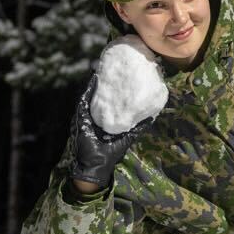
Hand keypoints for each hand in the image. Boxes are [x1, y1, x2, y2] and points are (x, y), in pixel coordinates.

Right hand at [69, 76, 149, 190]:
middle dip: (104, 83)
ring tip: (102, 69)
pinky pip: (84, 101)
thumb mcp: (127, 137)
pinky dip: (88, 91)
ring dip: (96, 83)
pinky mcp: (81, 117)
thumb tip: (152, 116)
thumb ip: (138, 127)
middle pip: (100, 96)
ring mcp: (87, 115)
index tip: (123, 77)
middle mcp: (96, 115)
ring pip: (91, 95)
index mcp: (106, 119)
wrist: (95, 164)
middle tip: (112, 69)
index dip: (115, 90)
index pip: (110, 101)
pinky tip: (93, 80)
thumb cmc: (110, 153)